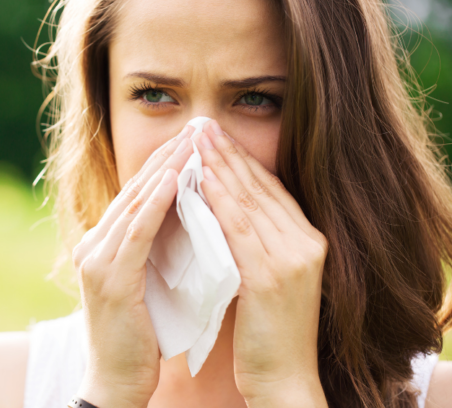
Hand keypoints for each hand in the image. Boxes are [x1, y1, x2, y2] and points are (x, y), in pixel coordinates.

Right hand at [74, 125, 193, 407]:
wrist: (116, 380)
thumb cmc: (138, 334)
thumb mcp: (147, 281)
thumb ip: (155, 248)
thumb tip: (186, 215)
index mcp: (105, 244)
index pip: (138, 194)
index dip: (164, 163)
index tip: (192, 139)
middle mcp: (95, 244)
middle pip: (135, 190)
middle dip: (167, 156)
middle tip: (196, 128)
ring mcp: (97, 260)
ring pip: (135, 205)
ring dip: (164, 170)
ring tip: (191, 142)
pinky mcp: (109, 279)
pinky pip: (136, 234)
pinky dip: (155, 205)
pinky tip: (173, 180)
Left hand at [194, 120, 328, 405]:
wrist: (283, 379)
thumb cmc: (269, 332)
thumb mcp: (267, 277)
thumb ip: (255, 242)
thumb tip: (222, 208)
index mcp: (308, 240)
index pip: (270, 190)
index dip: (242, 161)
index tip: (216, 137)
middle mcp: (307, 242)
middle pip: (260, 187)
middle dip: (228, 153)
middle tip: (202, 125)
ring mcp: (293, 257)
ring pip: (250, 201)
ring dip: (220, 167)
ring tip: (196, 140)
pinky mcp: (273, 276)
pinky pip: (240, 228)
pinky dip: (219, 200)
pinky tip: (200, 178)